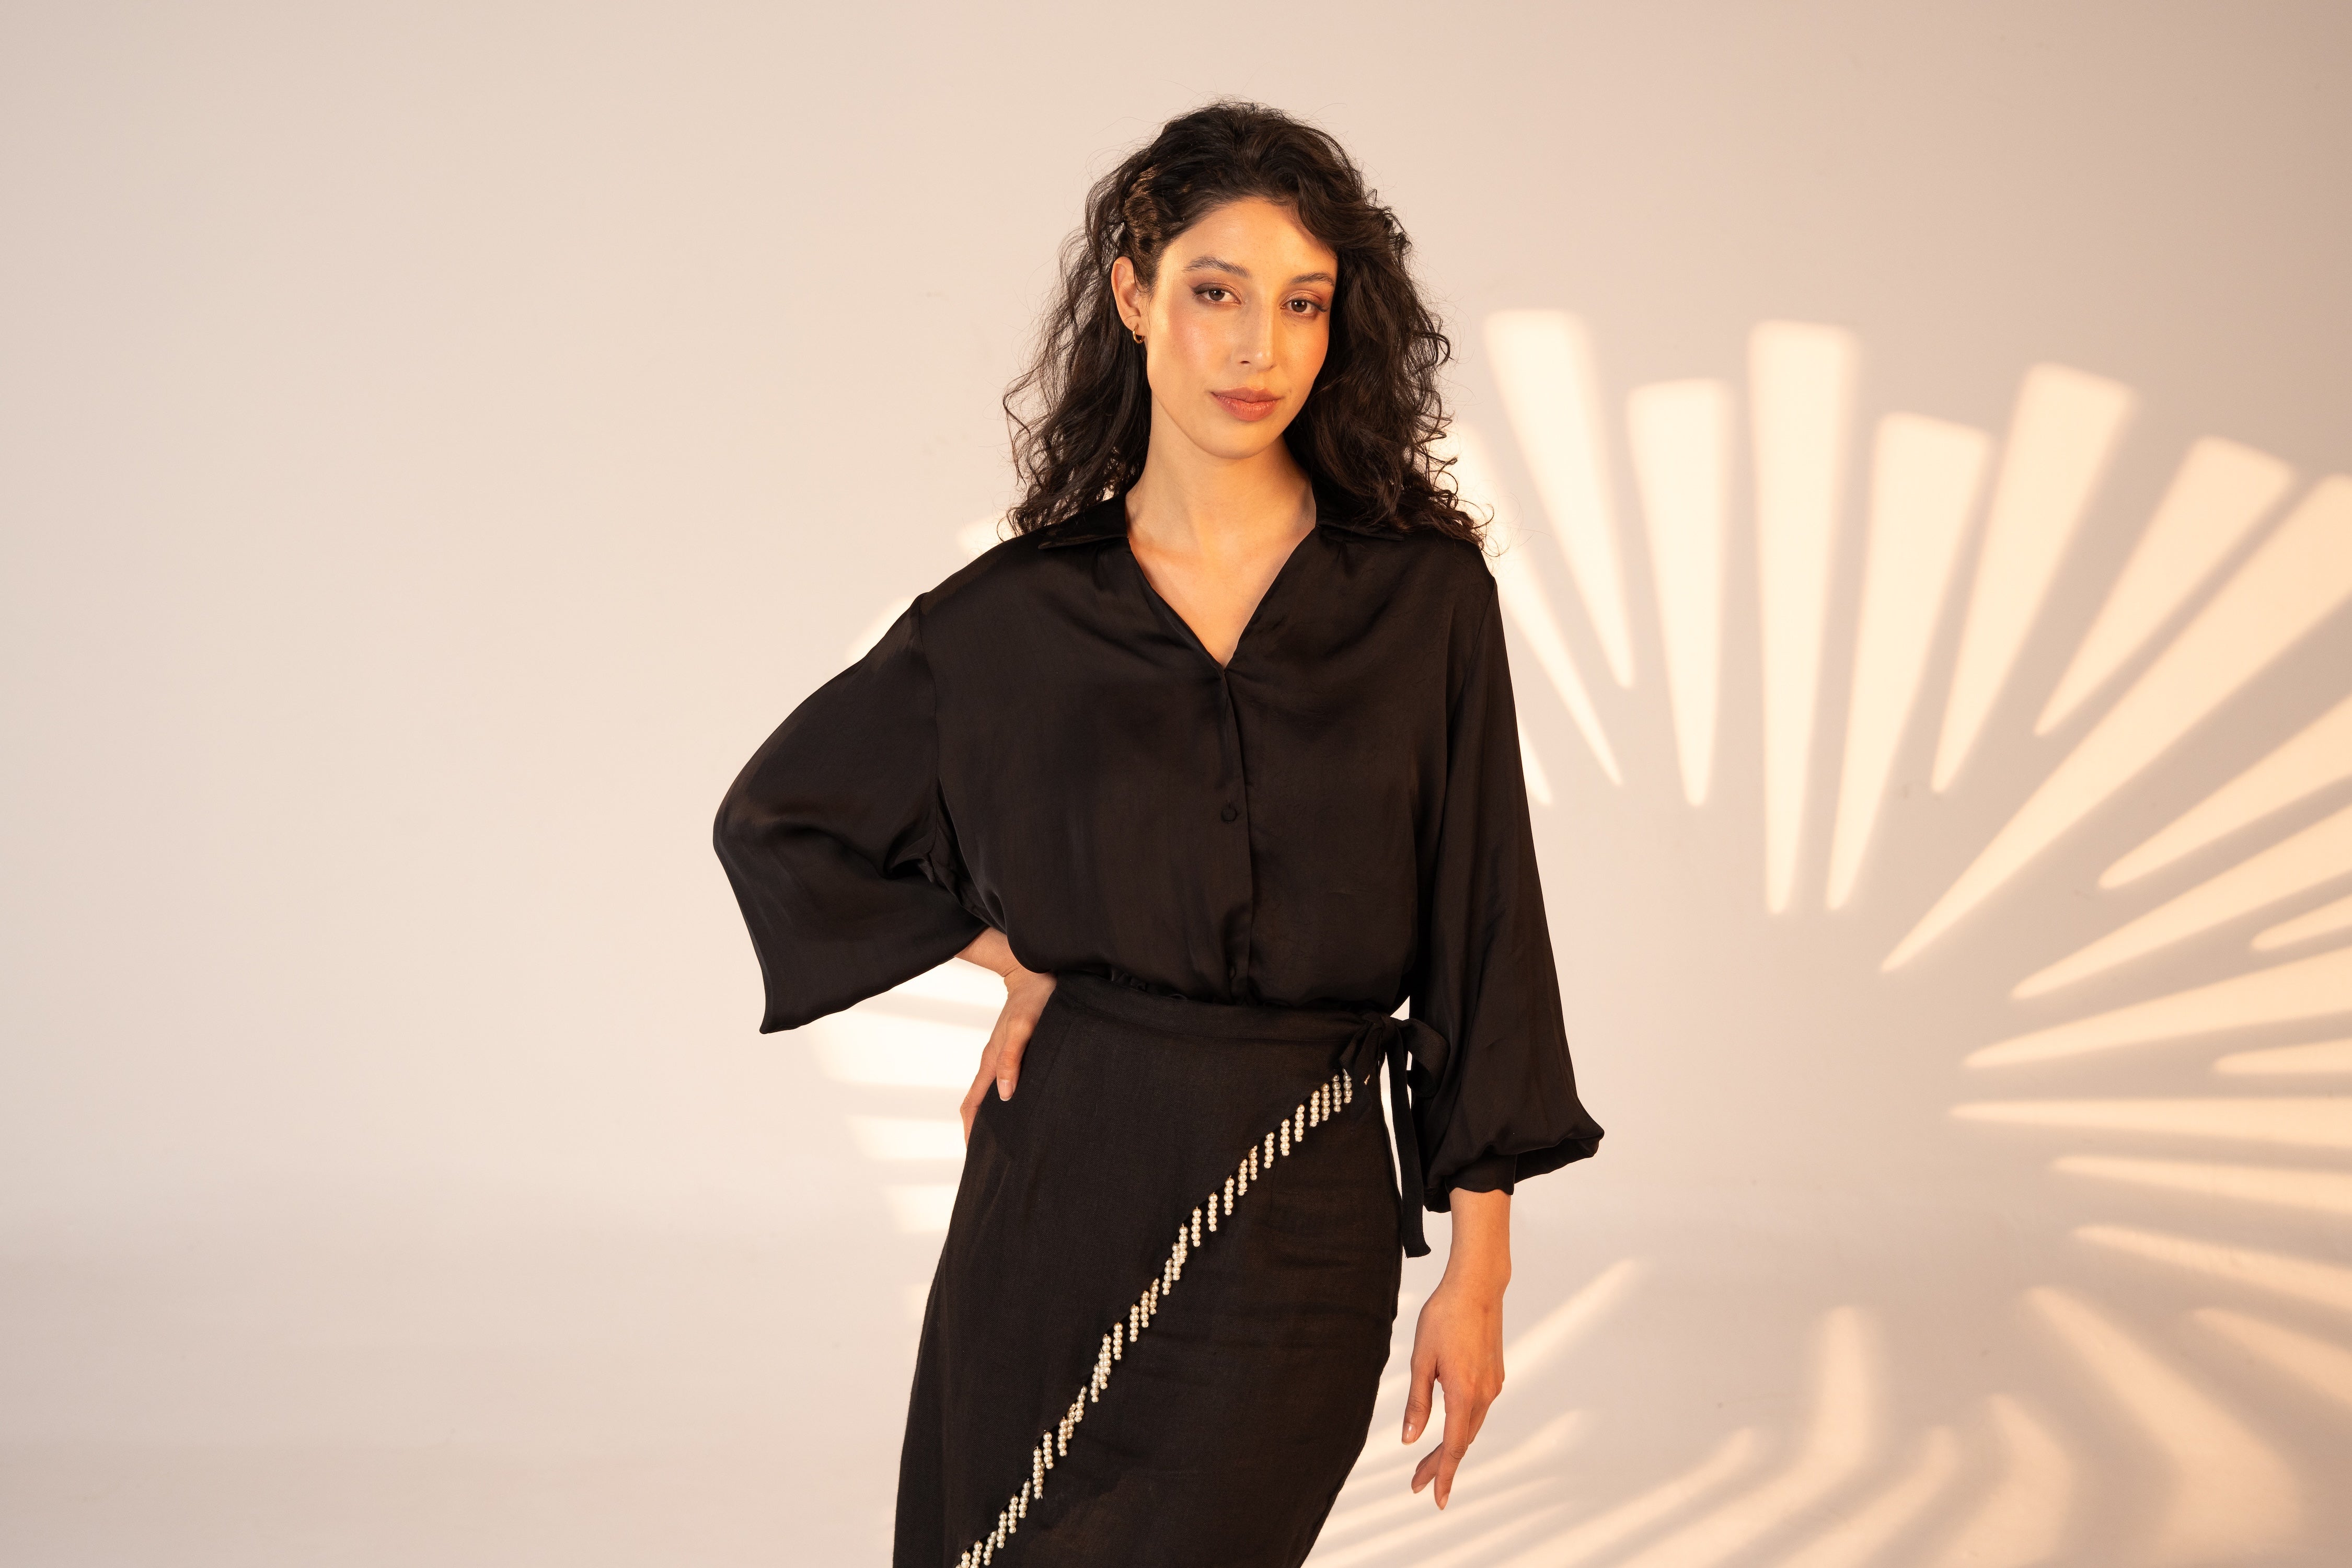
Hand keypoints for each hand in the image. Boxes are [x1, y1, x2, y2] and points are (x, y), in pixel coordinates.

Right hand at [954, 928, 1057, 1141]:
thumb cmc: (1034, 998)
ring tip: (1004, 1139)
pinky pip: (1003, 1080)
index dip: (971, 1130)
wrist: (1035, 971)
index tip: (974, 1156)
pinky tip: (1017, 1105)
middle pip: (978, 1103)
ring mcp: (1002, 1055)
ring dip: (992, 1116)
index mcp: (991, 1061)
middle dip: (979, 1130)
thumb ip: (1012, 1058)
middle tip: (991, 1157)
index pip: (972, 1104)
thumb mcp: (1024, 1028)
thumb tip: (1004, 1094)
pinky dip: (1003, 1099)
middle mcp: (993, 1061)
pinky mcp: (1013, 1049)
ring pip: (990, 1093)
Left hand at [1403, 1187, 1510, 1508]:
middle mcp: (1484, 1394)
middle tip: (1417, 1484)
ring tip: (1428, 1463)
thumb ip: (1416, 1402)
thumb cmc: (1445, 1317)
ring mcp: (1492, 1385)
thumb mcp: (1421, 1360)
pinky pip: (1477, 1410)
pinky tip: (1449, 1426)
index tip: (1433, 1497)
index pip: (1453, 1446)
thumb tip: (1409, 1438)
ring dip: (1451, 1446)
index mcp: (1463, 1393)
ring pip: (1471, 1427)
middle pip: (1462, 1441)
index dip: (1442, 1473)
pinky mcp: (1494, 1375)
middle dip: (1440, 1465)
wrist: (1477, 1287)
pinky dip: (1462, 1426)